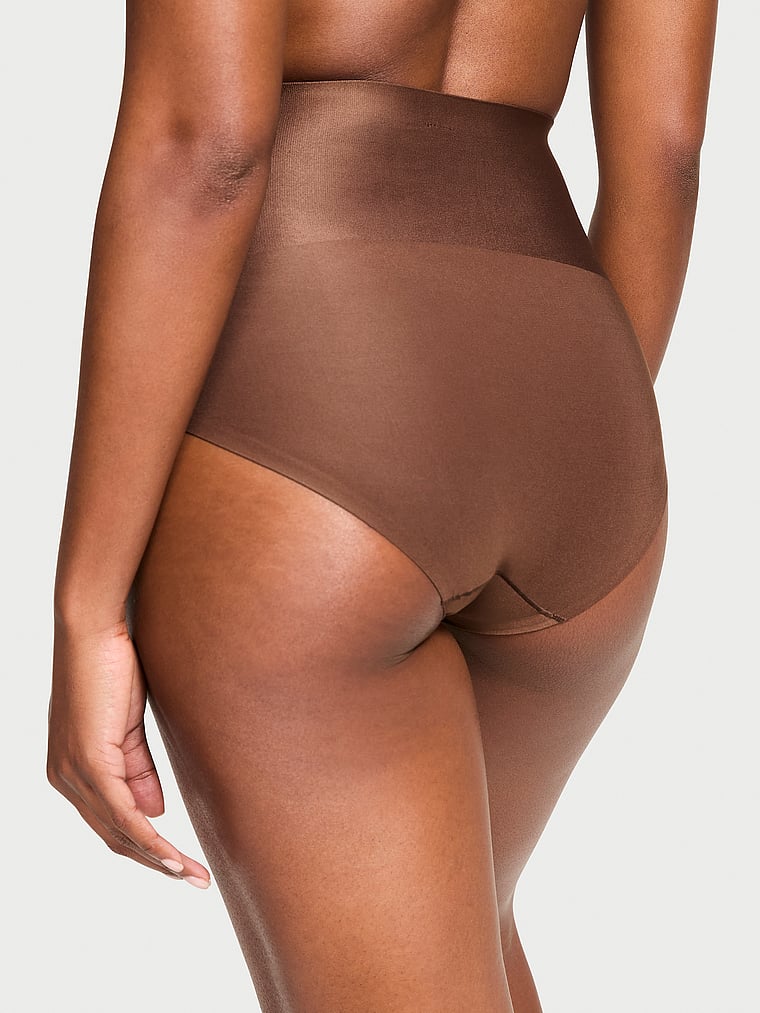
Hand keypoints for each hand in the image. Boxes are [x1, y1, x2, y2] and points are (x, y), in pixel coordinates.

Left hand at [47, 616, 210, 889]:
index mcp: (74, 770)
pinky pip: (122, 814)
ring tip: (193, 876)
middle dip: (156, 864)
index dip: (147, 846)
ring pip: (119, 833)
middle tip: (195, 880)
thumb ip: (138, 770)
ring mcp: (74, 774)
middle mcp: (66, 779)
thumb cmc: (110, 665)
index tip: (181, 862)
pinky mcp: (89, 763)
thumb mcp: (128, 727)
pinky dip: (150, 840)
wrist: (93, 630)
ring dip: (159, 860)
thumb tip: (155, 812)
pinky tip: (172, 856)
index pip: (111, 822)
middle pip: (115, 838)